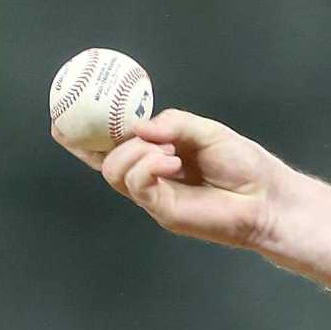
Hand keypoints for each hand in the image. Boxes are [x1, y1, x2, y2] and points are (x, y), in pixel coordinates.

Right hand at [53, 108, 286, 252]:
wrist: (268, 198)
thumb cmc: (244, 166)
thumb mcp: (207, 131)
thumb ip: (174, 124)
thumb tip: (138, 126)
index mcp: (158, 156)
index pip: (112, 147)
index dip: (84, 136)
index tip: (62, 117)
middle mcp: (151, 178)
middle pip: (105, 161)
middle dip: (108, 141)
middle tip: (131, 130)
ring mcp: (155, 197)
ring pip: (115, 173)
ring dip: (134, 153)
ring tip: (168, 152)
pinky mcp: (165, 212)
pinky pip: (138, 186)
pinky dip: (147, 167)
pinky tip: (171, 162)